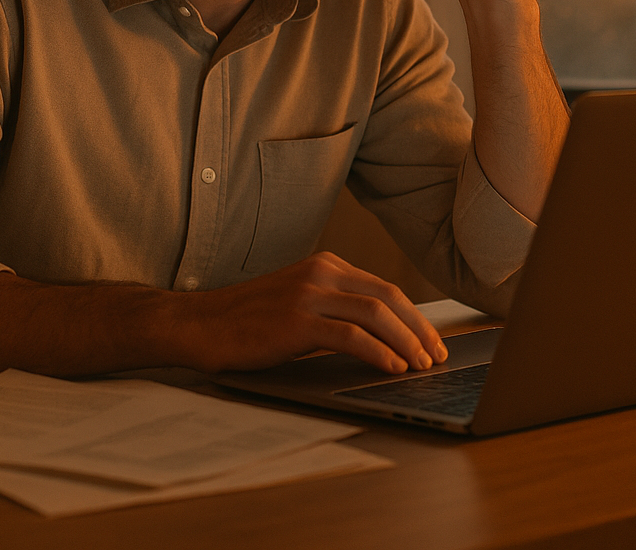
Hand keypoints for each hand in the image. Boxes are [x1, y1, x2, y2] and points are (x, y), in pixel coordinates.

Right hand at [176, 252, 447, 373]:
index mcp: (325, 266)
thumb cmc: (247, 320)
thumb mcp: (298, 303)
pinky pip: (350, 336)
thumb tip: (380, 337)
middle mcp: (321, 273)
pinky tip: (392, 368)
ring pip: (376, 314)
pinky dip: (378, 352)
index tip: (431, 341)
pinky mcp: (296, 320)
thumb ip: (334, 308)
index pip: (385, 289)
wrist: (199, 323)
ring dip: (406, 342)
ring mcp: (309, 294)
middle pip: (388, 298)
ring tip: (421, 366)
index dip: (414, 317)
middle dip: (419, 330)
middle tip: (437, 356)